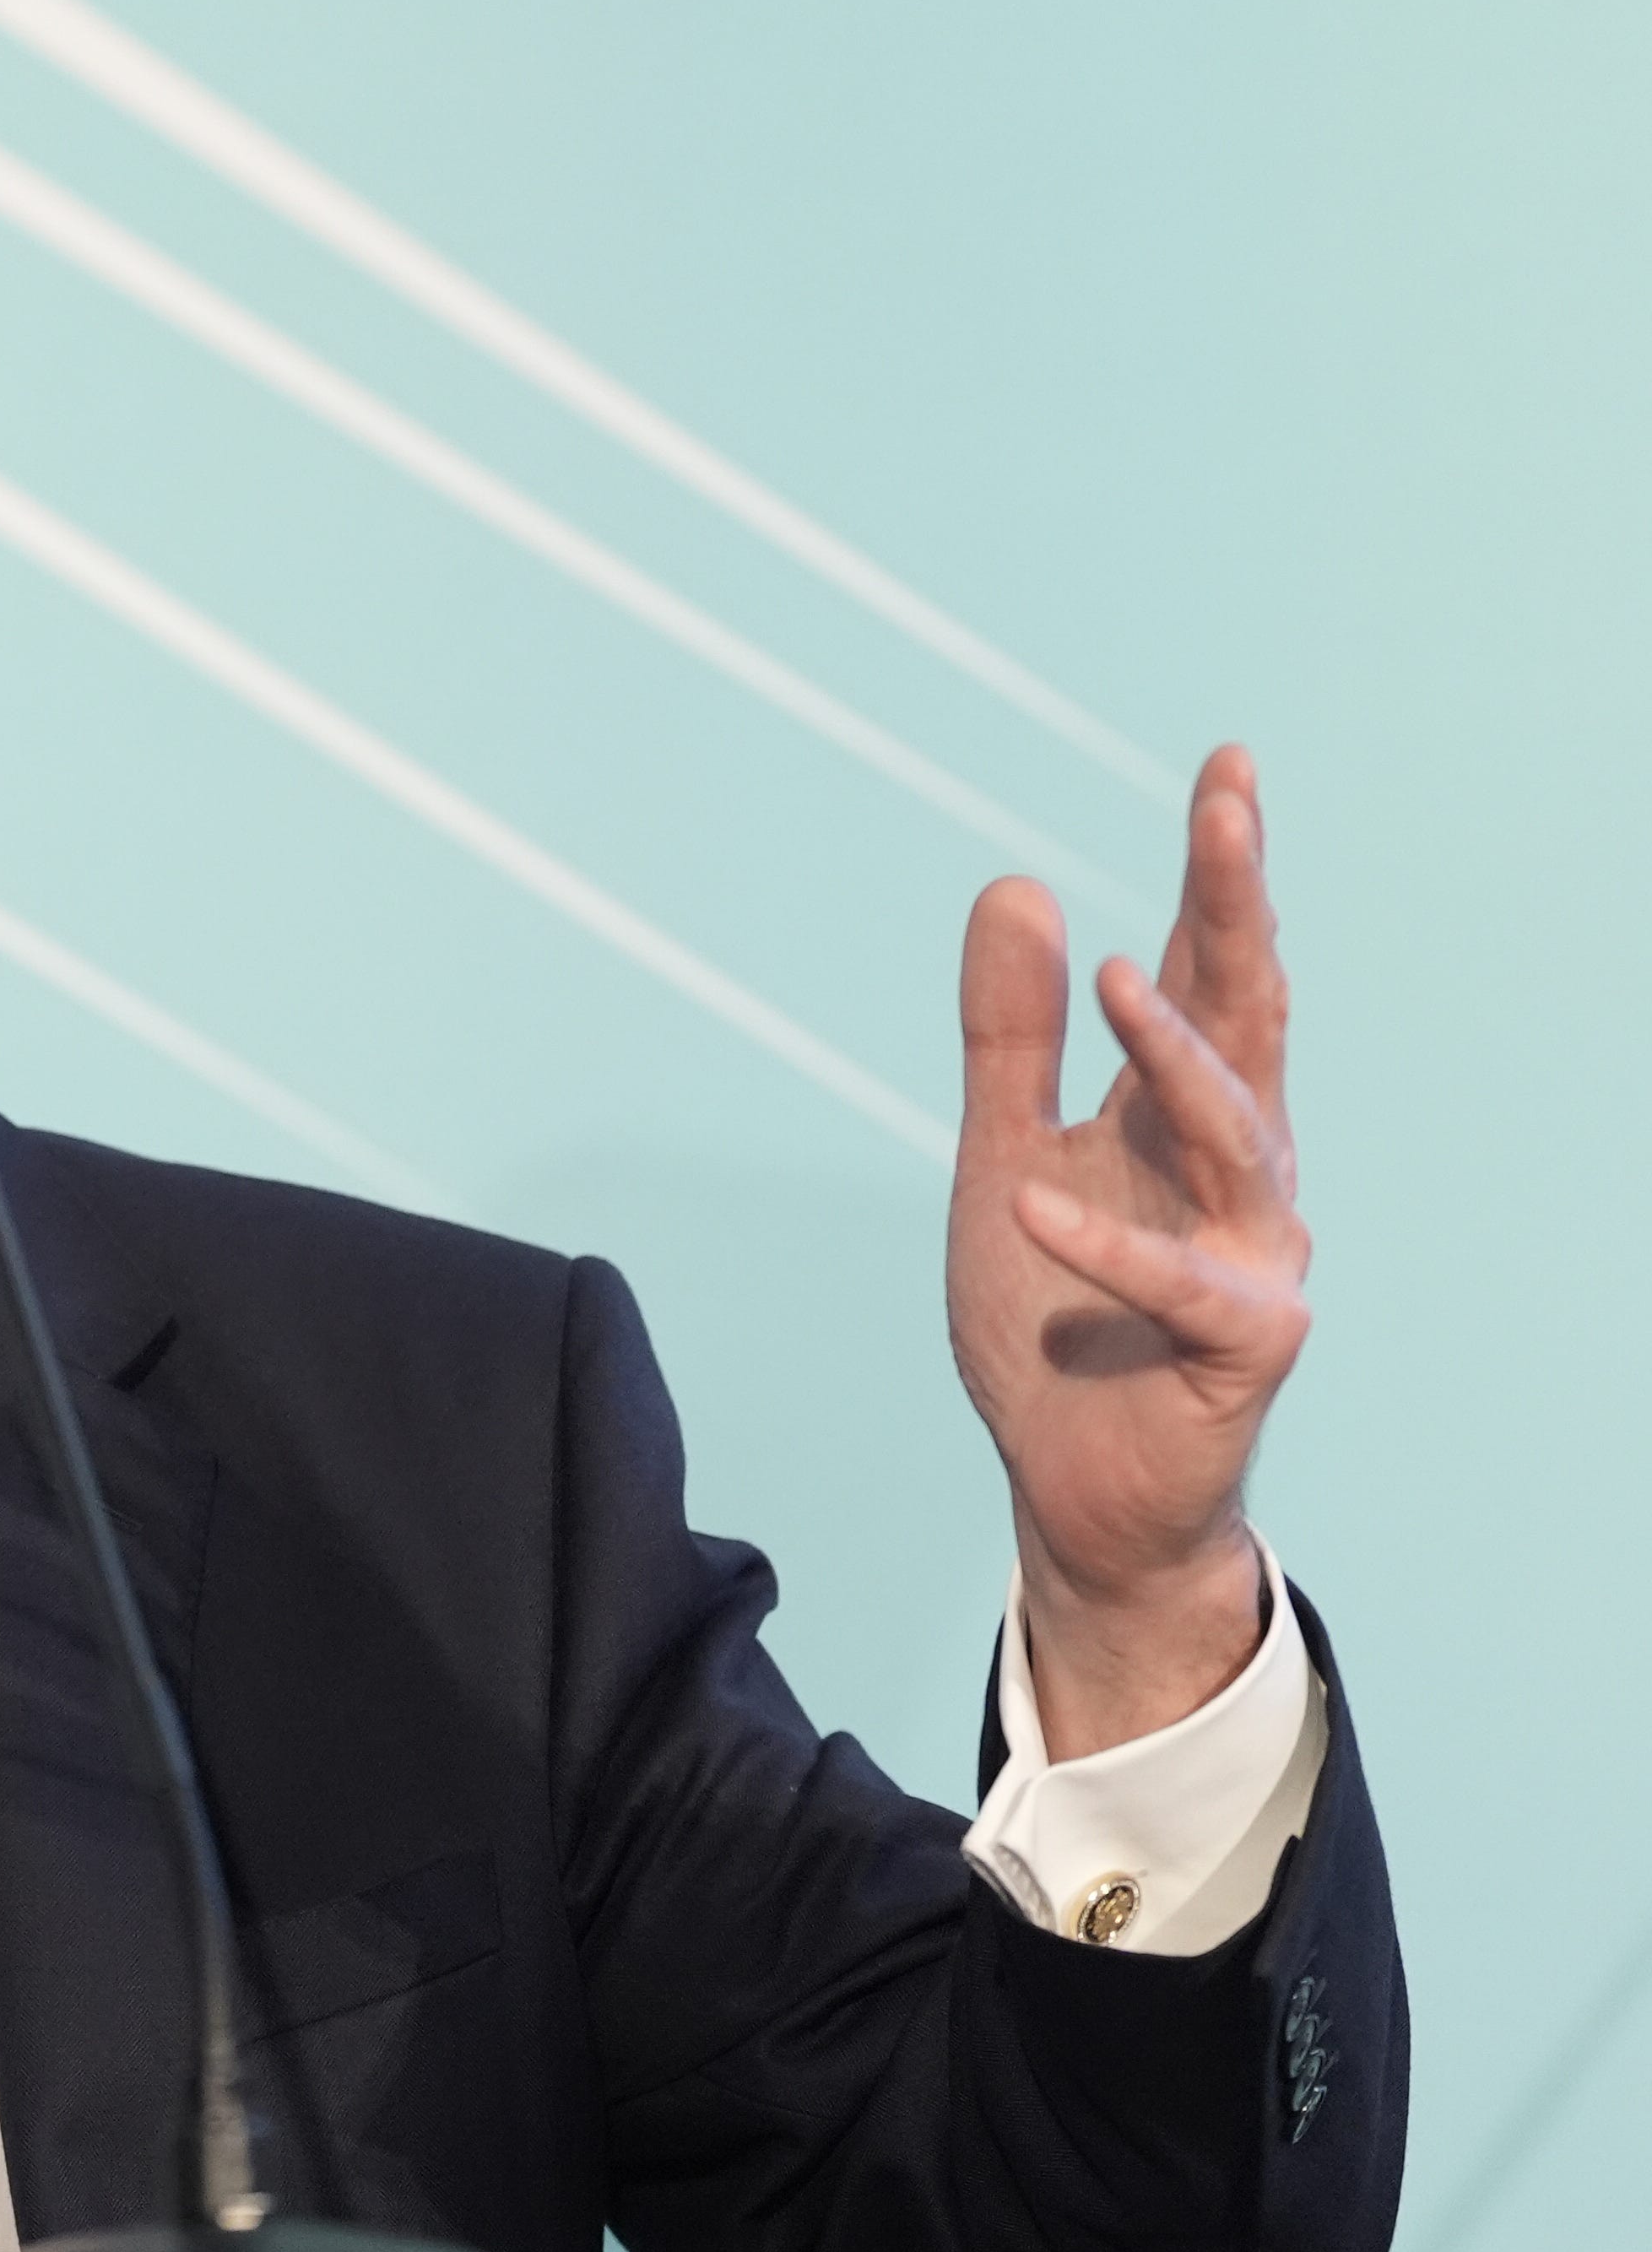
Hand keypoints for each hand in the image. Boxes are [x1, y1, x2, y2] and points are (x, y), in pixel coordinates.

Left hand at [948, 744, 1310, 1757]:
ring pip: (1232, 1132)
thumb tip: (1017, 886)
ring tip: (1111, 976)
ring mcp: (1250, 1252)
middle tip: (1227, 806)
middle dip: (1237, 911)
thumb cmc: (1055, 1317)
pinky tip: (1031, 1201)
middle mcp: (1237, 1169)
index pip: (1210, 974)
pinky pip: (1172, 1283)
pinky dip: (1102, 1243)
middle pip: (1248, 1018)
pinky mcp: (1240, 1344)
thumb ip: (1006, 1035)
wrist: (1071, 1479)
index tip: (1227, 771)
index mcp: (1181, 1116)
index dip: (1220, 877)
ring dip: (1174, 1054)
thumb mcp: (1002, 1150)